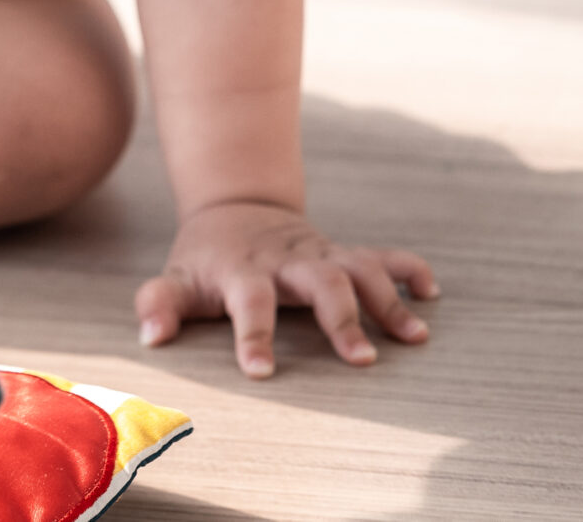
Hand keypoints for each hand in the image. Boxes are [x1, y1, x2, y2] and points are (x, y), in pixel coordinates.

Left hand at [136, 200, 435, 378]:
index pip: (249, 303)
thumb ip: (159, 304)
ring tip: (415, 337)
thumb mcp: (177, 278)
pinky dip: (409, 268)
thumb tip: (151, 338)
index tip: (260, 372)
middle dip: (342, 318)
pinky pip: (383, 254)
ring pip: (359, 268)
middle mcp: (288, 261)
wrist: (236, 209)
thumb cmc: (206, 259)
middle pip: (321, 281)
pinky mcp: (343, 252)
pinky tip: (431, 292)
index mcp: (244, 272)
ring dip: (388, 299)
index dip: (253, 335)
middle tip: (362, 360)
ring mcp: (320, 254)